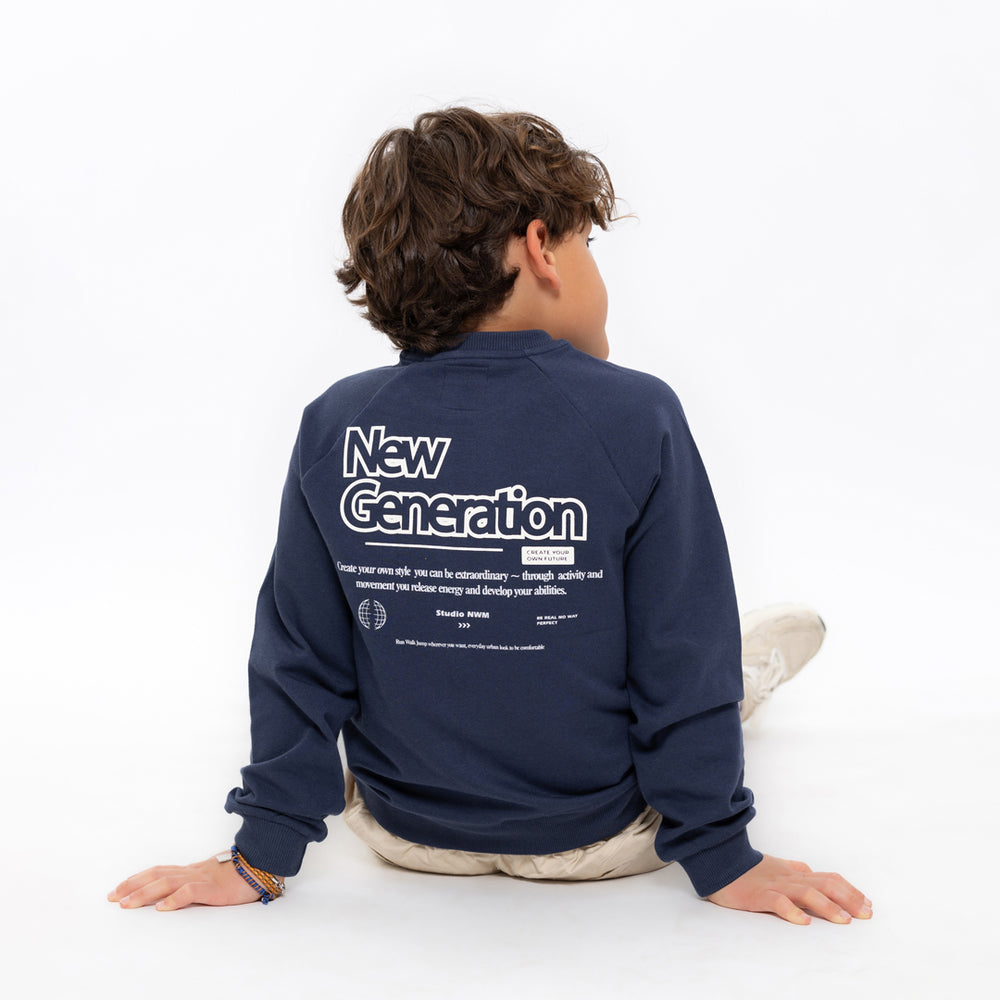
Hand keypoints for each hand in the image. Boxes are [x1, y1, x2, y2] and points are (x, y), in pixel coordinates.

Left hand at [107, 852, 266, 910]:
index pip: (159, 871)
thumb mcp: (213, 878)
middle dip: (132, 886)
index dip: (137, 879)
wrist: (264, 865)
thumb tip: (176, 894)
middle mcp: (193, 872)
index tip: (117, 889)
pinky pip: (191, 892)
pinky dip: (175, 899)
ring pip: (168, 882)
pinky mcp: (214, 888)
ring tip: (127, 904)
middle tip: (112, 897)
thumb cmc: (241, 874)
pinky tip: (162, 908)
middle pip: (157, 874)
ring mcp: (203, 878)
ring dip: (144, 893)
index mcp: (192, 870)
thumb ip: (196, 884)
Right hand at [706, 854, 872, 924]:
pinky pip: (776, 901)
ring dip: (827, 906)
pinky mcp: (757, 894)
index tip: (867, 904)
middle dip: (849, 899)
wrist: (717, 860)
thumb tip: (812, 871)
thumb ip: (795, 869)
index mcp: (794, 873)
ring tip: (844, 920)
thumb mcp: (775, 867)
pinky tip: (803, 921)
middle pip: (825, 884)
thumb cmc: (747, 868)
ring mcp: (774, 885)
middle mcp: (789, 877)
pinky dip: (791, 910)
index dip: (850, 891)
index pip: (828, 878)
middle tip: (866, 914)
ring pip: (805, 892)